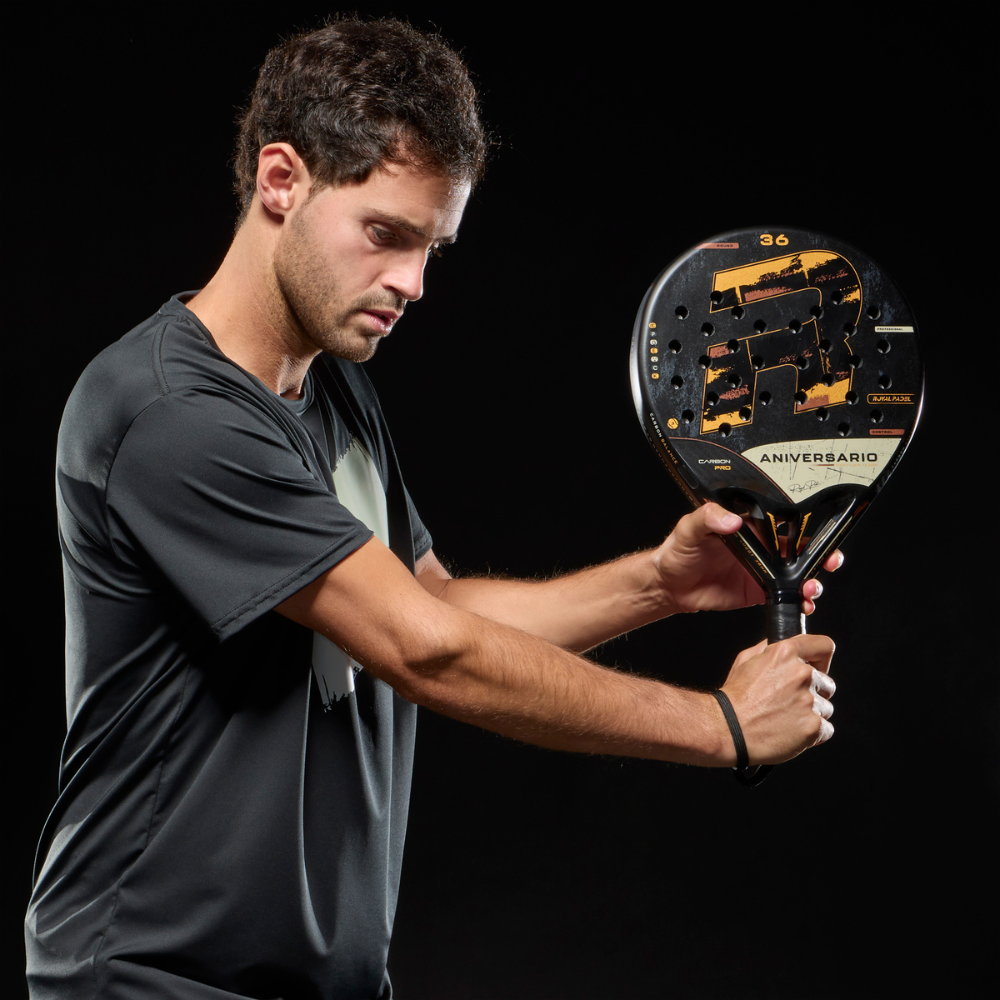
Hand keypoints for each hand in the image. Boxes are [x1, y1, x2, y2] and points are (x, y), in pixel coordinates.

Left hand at [652, 502, 842, 616]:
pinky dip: (797, 601)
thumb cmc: (678, 550)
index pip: (784, 524)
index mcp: (749, 527)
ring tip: (811, 590)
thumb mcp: (690, 527)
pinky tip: (802, 604)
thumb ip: (709, 518)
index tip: (822, 537)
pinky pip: (784, 596)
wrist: (669, 584)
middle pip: (799, 551)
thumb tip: (731, 519)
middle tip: (831, 563)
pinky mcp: (757, 592)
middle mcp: (760, 548)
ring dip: (811, 582)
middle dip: (822, 557)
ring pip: (797, 575)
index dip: (807, 530)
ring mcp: (761, 571)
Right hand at [719, 634, 835, 765]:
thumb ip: (771, 650)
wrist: (727, 729)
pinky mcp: (813, 726)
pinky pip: (826, 729)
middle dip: (814, 692)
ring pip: (826, 707)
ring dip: (812, 713)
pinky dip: (812, 733)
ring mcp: (809, 701)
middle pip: (827, 682)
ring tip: (786, 719)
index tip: (817, 669)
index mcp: (785, 653)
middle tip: (790, 701)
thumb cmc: (734, 698)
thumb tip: (786, 647)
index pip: (824, 646)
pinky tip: (791, 732)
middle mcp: (801, 674)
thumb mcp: (745, 660)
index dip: (821, 659)